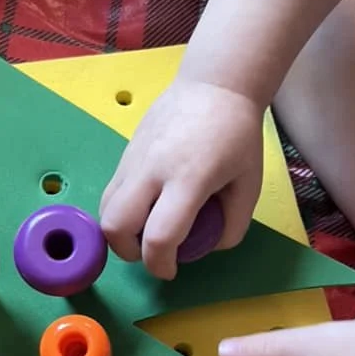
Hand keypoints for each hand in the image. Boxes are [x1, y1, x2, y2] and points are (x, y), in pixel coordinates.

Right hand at [100, 78, 263, 279]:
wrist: (214, 85)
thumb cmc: (237, 134)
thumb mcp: (249, 184)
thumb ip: (232, 224)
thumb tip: (207, 246)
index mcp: (188, 179)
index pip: (159, 236)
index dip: (161, 264)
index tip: (171, 270)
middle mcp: (152, 170)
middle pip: (115, 227)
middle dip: (128, 252)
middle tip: (150, 252)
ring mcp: (133, 159)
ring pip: (105, 209)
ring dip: (119, 232)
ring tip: (145, 231)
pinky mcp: (125, 153)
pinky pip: (111, 192)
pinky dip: (120, 211)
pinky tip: (143, 208)